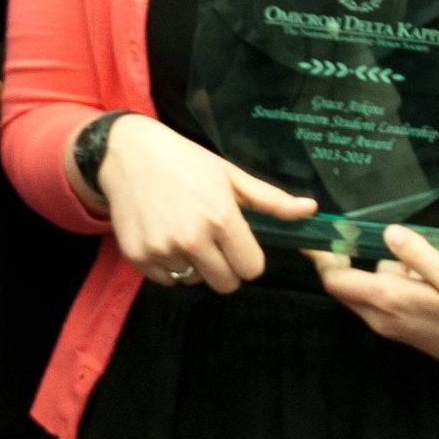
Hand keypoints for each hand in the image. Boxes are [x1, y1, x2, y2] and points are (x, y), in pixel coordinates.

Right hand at [91, 113, 315, 291]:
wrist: (128, 154)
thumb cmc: (186, 162)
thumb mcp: (231, 176)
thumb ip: (271, 201)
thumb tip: (311, 209)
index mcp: (221, 219)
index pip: (251, 269)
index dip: (248, 257)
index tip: (237, 242)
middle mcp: (192, 239)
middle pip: (226, 284)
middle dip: (225, 267)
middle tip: (213, 241)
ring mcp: (162, 250)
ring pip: (194, 282)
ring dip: (194, 265)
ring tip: (183, 232)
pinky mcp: (138, 257)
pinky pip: (166, 280)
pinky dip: (168, 266)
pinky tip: (163, 236)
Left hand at [313, 236, 438, 369]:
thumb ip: (420, 255)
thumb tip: (391, 234)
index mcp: (391, 301)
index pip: (337, 281)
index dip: (322, 258)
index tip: (317, 235)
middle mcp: (384, 318)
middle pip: (346, 285)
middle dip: (352, 259)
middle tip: (375, 236)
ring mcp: (393, 325)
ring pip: (370, 289)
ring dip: (383, 269)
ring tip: (421, 260)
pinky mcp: (405, 326)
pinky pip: (387, 297)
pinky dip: (396, 280)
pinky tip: (427, 277)